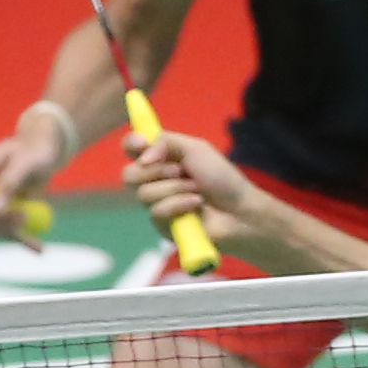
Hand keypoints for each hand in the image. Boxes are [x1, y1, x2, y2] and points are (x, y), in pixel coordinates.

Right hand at [0, 120, 62, 249]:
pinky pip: (6, 233)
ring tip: (27, 216)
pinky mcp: (0, 216)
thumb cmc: (31, 151)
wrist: (43, 153)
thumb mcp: (24, 163)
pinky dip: (21, 239)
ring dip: (6, 229)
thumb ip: (9, 183)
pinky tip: (37, 247)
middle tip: (19, 214)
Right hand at [124, 129, 253, 243]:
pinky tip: (197, 205)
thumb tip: (142, 157)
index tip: (141, 143)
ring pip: (144, 194)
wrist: (239, 210)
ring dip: (175, 188)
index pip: (132, 148)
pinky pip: (157, 212)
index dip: (131, 144)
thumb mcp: (196, 149)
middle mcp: (155, 180)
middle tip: (180, 171)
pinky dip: (179, 205)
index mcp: (162, 158)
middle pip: (129, 174)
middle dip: (156, 171)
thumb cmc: (221, 178)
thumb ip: (165, 142)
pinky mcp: (162, 225)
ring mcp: (157, 204)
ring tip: (197, 190)